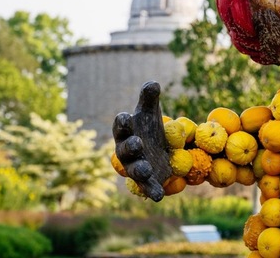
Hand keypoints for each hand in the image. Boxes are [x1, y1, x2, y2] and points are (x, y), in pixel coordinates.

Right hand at [113, 81, 171, 200]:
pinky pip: (148, 187)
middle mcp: (126, 150)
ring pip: (135, 170)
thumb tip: (153, 83)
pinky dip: (151, 191)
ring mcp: (136, 166)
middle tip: (138, 143)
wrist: (158, 147)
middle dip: (130, 147)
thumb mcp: (150, 111)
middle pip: (125, 149)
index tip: (126, 117)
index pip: (121, 126)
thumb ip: (149, 98)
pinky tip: (157, 196)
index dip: (123, 122)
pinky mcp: (148, 180)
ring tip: (147, 167)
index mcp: (126, 131)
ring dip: (140, 169)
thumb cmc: (148, 126)